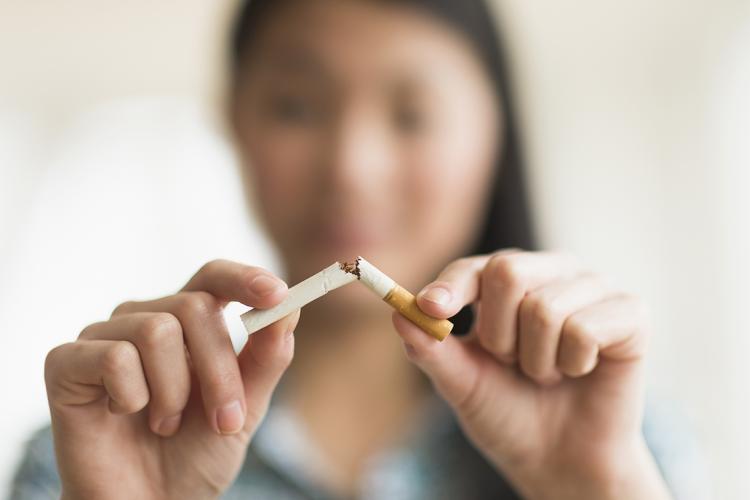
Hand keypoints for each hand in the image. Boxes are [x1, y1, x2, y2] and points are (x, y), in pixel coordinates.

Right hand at [44, 260, 299, 499]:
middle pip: (193, 306)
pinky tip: (122, 416)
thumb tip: (288, 309)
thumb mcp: (245, 408)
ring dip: (174, 393)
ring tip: (165, 424)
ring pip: (156, 330)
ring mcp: (103, 337)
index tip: (277, 294)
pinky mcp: (66, 362)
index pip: (214, 277)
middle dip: (219, 370)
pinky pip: (114, 357)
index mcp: (188, 322)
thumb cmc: (195, 454)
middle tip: (225, 422)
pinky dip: (131, 398)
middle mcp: (145, 319)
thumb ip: (266, 359)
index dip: (244, 278)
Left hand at [392, 250, 671, 499]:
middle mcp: (552, 273)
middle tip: (512, 363)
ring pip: (544, 307)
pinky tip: (580, 372)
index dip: (451, 287)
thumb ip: (431, 350)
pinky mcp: (630, 313)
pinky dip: (573, 363)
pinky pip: (585, 327)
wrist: (561, 460)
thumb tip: (397, 312)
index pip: (475, 268)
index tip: (431, 308)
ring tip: (547, 375)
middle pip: (508, 271)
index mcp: (509, 282)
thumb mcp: (462, 385)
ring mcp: (593, 288)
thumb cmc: (510, 414)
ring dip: (536, 360)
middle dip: (498, 335)